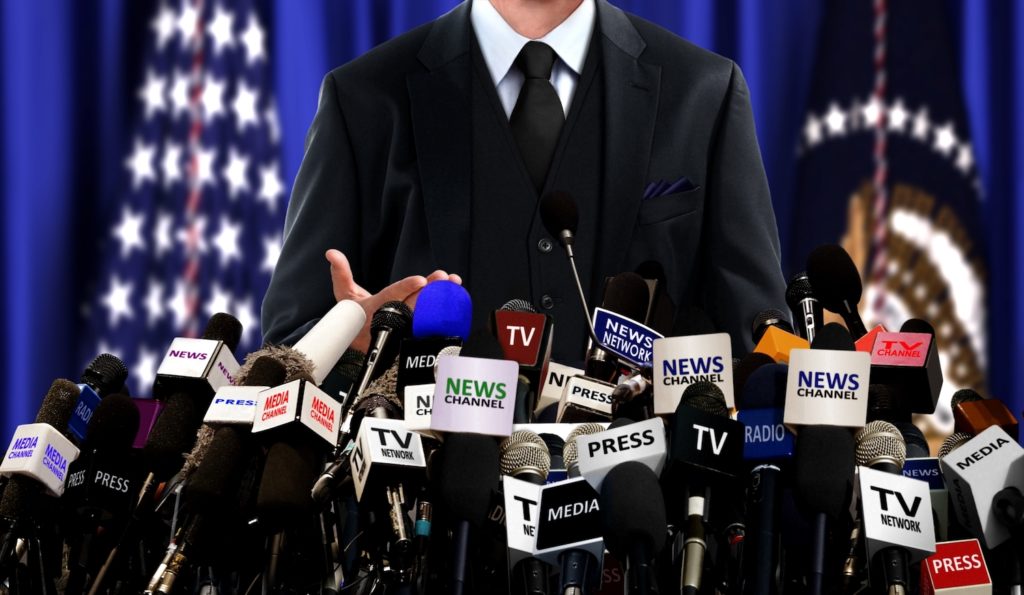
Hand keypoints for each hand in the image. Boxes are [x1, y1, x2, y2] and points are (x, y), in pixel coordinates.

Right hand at [326, 249, 462, 351]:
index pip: (391, 296)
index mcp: (374, 308)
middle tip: (444, 279)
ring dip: (440, 300)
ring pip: (424, 313)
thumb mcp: (343, 293)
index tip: (420, 280)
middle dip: (429, 291)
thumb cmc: (352, 314)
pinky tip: (455, 299)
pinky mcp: (411, 332)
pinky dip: (443, 311)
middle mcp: (390, 318)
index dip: (405, 288)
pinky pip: (429, 322)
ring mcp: (402, 327)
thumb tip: (331, 252)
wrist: (358, 342)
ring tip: (454, 286)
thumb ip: (340, 272)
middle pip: (412, 304)